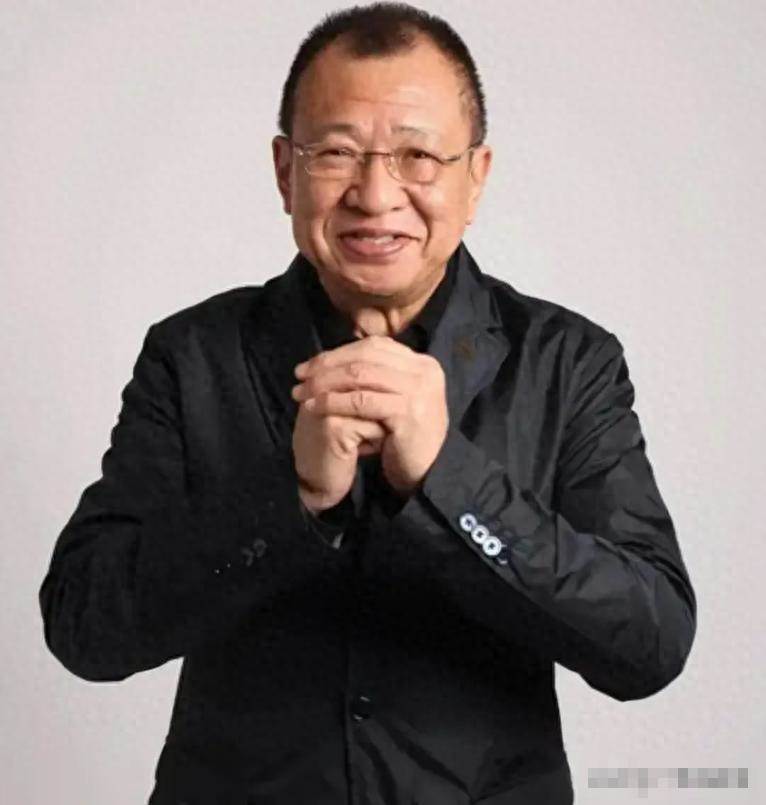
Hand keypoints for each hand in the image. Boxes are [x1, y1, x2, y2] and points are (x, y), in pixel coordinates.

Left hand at [291, 335, 448, 495]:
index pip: (373, 346)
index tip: (309, 365)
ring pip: (360, 375)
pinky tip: (314, 408)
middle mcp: (424, 371)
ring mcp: (419, 390)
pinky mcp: (408, 412)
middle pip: (365, 357)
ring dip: (325, 382)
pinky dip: (333, 401)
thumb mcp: (394, 399)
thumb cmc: (403, 438)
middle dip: (327, 365)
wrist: (427, 472)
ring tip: (301, 393)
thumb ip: (376, 376)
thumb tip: (335, 356)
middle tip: (299, 376)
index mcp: (422, 364)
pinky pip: (361, 401)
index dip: (337, 353)